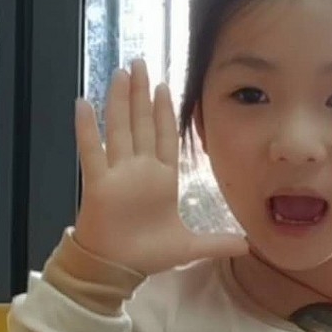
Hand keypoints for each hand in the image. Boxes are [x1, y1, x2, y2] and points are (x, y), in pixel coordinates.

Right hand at [74, 58, 248, 275]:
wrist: (117, 269)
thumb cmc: (147, 254)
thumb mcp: (189, 246)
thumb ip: (216, 241)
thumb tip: (248, 244)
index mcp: (161, 178)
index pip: (164, 136)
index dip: (163, 111)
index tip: (164, 86)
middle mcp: (139, 169)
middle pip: (141, 123)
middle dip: (141, 93)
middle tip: (141, 62)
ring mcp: (118, 174)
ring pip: (119, 129)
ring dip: (119, 101)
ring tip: (121, 73)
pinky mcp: (98, 183)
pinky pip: (92, 151)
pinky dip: (87, 129)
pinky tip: (84, 104)